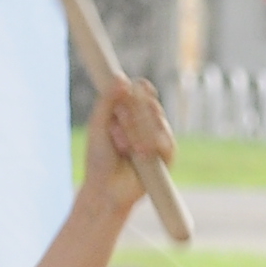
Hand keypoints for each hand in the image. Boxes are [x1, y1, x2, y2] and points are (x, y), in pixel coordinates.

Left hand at [86, 77, 173, 204]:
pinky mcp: (167, 155)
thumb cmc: (99, 158)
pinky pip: (166, 141)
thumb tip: (121, 77)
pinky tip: (139, 154)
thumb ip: (107, 102)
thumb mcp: (98, 126)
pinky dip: (150, 145)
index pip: (141, 92)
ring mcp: (158, 138)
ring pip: (157, 120)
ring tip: (122, 147)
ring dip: (137, 132)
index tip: (135, 88)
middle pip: (149, 103)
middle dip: (132, 114)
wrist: (106, 188)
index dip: (140, 89)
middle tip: (117, 128)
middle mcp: (145, 123)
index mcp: (128, 113)